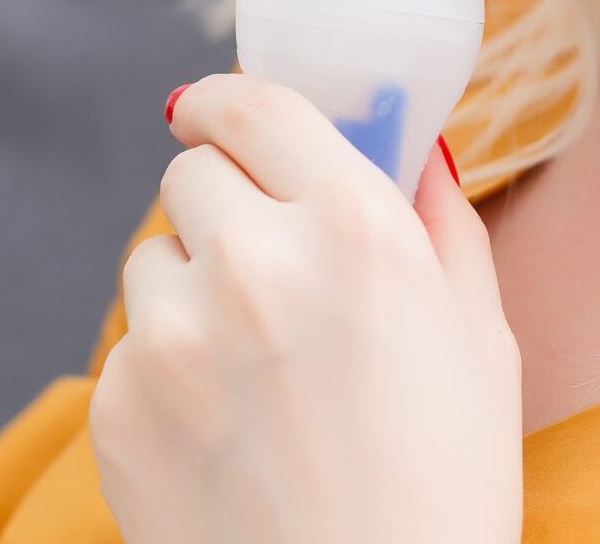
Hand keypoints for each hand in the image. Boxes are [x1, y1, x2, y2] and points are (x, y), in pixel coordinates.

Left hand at [89, 74, 522, 543]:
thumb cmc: (443, 495)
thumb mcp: (481, 343)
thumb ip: (438, 222)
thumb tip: (410, 145)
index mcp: (354, 227)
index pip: (254, 103)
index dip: (231, 104)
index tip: (219, 114)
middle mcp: (254, 260)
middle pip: (193, 173)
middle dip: (223, 205)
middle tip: (262, 268)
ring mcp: (174, 334)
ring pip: (152, 258)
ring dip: (189, 288)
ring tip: (251, 373)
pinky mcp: (119, 404)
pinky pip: (128, 348)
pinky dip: (166, 374)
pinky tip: (225, 434)